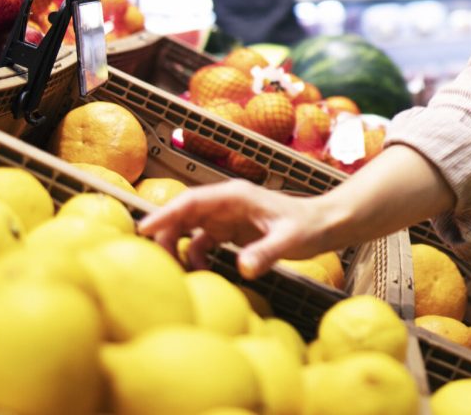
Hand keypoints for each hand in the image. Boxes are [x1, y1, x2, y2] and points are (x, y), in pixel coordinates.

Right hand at [136, 179, 341, 277]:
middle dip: (166, 234)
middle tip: (156, 262)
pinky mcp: (231, 231)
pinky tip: (201, 273)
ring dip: (177, 247)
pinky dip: (195, 256)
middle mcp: (226, 203)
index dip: (165, 214)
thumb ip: (265, 253)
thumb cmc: (309, 226)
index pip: (191, 201)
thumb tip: (244, 269)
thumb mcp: (288, 240)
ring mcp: (227, 217)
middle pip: (183, 214)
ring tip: (175, 272)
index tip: (143, 229)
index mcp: (234, 196)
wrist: (326, 225)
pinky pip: (202, 242)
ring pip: (189, 228)